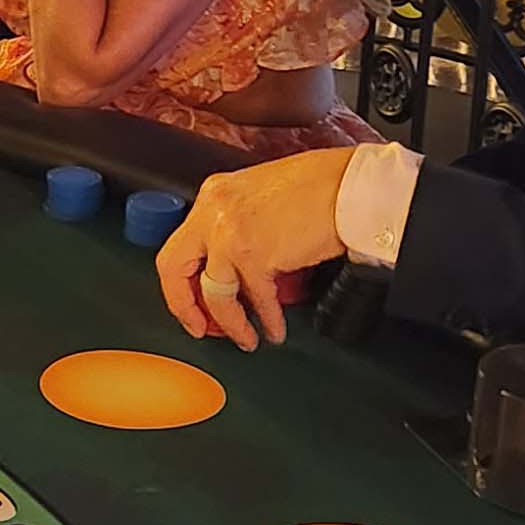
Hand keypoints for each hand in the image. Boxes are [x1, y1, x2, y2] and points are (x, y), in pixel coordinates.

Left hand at [151, 145, 356, 351]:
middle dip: (184, 305)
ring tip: (247, 338)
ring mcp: (230, 234)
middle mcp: (213, 211)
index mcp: (214, 194)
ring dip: (232, 323)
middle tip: (200, 327)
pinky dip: (267, 319)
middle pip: (175, 267)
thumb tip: (232, 266)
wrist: (349, 186)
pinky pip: (255, 299)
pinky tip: (274, 328)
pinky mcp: (255, 254)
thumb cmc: (319, 186)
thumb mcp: (261, 196)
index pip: (179, 244)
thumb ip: (238, 223)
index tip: (191, 302)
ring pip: (214, 293)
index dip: (181, 281)